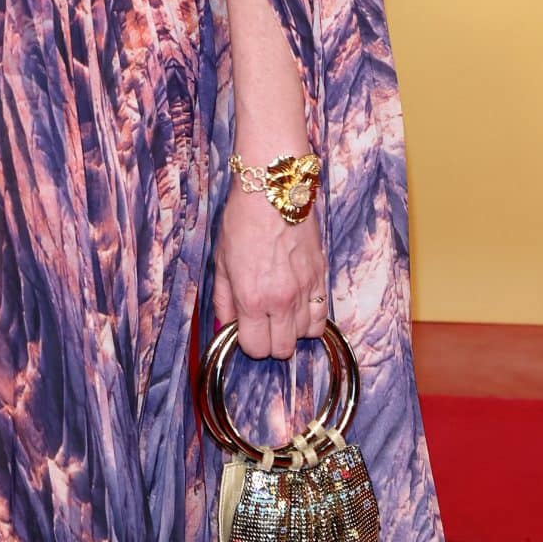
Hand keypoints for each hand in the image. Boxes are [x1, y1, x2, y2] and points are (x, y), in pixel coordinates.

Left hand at [213, 193, 326, 359]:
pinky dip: (310, 320)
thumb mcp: (220, 262)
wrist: (273, 192)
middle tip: (261, 323)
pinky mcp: (321, 278)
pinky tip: (298, 307)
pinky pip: (322, 317)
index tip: (244, 330)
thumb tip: (226, 324)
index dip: (248, 343)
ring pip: (305, 336)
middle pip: (283, 350)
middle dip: (269, 342)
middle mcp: (281, 301)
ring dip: (290, 330)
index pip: (256, 348)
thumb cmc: (242, 222)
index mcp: (252, 299)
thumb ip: (223, 299)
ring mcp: (305, 291)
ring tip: (278, 311)